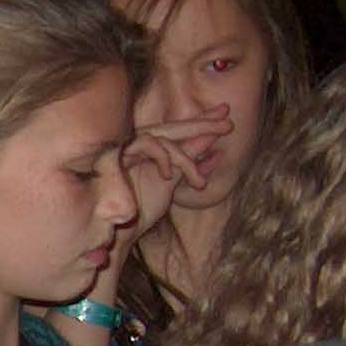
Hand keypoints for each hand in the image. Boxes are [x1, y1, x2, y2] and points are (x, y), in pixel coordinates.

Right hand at [119, 107, 232, 244]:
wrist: (117, 230)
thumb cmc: (141, 209)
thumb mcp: (172, 183)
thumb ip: (188, 165)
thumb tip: (214, 151)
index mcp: (151, 151)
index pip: (178, 131)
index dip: (202, 122)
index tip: (226, 115)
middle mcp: (139, 144)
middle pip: (173, 127)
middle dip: (202, 123)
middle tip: (229, 123)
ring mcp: (127, 147)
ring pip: (164, 137)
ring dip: (184, 158)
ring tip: (198, 182)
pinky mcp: (118, 151)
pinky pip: (148, 143)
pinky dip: (162, 156)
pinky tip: (167, 175)